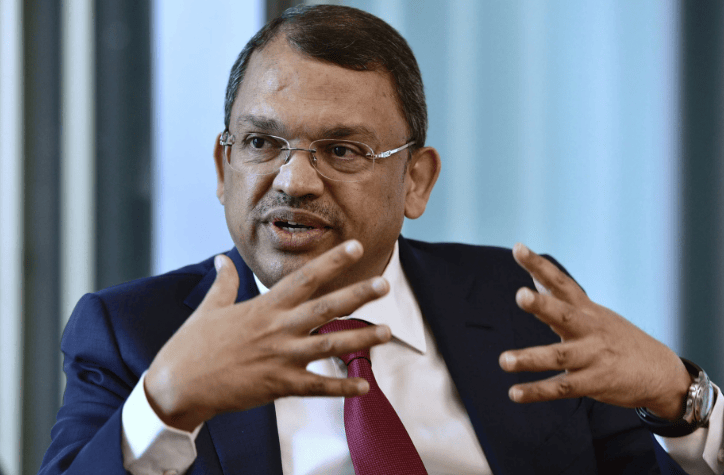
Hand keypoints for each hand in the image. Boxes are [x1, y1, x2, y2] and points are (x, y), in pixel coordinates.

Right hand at [145, 240, 391, 430]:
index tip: (356, 246)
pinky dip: (342, 388)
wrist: (177, 385)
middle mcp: (277, 328)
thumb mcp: (209, 308)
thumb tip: (221, 258)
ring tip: (387, 332)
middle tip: (385, 285)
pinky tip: (364, 386)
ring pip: (328, 345)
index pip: (305, 278)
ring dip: (360, 339)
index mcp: (264, 307)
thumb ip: (224, 282)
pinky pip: (317, 387)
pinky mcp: (278, 385)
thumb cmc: (192, 345)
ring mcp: (280, 357)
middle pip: (325, 308)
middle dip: (358, 295)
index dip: (332, 261)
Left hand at [498, 243, 690, 419]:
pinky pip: (561, 388)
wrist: (661, 373)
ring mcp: (592, 357)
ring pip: (558, 356)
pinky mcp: (593, 382)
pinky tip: (514, 393)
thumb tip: (534, 276)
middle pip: (563, 314)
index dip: (539, 265)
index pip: (561, 282)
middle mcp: (589, 329)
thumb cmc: (618, 339)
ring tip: (504, 360)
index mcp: (586, 310)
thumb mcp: (594, 314)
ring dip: (530, 358)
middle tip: (520, 295)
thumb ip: (562, 298)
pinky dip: (537, 391)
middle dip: (542, 305)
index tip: (518, 248)